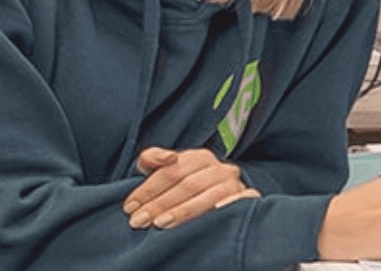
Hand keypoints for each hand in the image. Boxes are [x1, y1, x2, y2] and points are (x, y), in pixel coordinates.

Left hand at [126, 148, 256, 229]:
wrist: (223, 192)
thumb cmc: (187, 181)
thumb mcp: (168, 167)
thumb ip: (153, 159)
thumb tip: (160, 159)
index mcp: (199, 157)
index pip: (170, 171)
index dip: (148, 189)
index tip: (130, 206)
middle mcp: (219, 168)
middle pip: (187, 185)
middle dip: (160, 204)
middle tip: (139, 221)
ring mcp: (235, 184)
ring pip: (209, 196)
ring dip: (184, 211)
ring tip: (160, 224)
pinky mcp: (250, 198)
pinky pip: (244, 200)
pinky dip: (230, 205)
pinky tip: (213, 215)